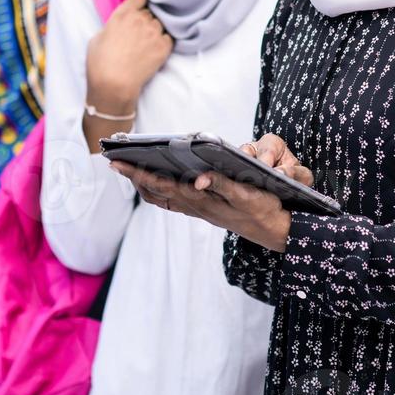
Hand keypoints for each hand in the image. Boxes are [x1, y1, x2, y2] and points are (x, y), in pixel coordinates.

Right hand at [84, 0, 173, 109]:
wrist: (114, 84)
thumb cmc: (100, 63)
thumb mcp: (97, 38)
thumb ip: (111, 26)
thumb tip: (118, 27)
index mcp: (122, 15)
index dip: (139, 3)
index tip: (139, 8)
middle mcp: (140, 20)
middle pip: (150, 12)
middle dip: (146, 19)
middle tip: (140, 32)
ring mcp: (154, 33)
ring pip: (160, 24)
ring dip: (155, 30)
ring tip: (147, 43)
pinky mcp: (163, 47)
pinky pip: (169, 37)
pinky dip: (163, 41)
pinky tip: (155, 49)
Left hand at [109, 134, 305, 253]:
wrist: (278, 231)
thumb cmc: (265, 208)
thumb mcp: (247, 194)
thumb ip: (222, 184)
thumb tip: (198, 177)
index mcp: (203, 200)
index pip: (162, 184)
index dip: (138, 173)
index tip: (117, 162)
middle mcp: (197, 207)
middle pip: (156, 192)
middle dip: (135, 177)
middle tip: (116, 162)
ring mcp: (201, 210)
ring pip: (164, 198)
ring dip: (146, 184)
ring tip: (132, 169)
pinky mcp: (207, 210)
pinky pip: (176, 200)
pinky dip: (162, 189)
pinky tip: (160, 181)